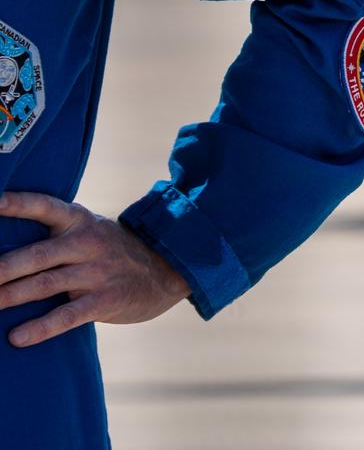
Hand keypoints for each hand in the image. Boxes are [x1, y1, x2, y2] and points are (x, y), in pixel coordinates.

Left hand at [0, 191, 190, 346]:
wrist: (168, 269)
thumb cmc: (112, 252)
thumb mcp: (90, 232)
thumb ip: (54, 238)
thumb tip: (2, 253)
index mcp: (80, 221)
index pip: (44, 207)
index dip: (17, 204)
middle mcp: (87, 243)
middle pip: (37, 255)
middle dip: (3, 268)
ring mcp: (98, 272)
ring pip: (46, 284)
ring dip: (11, 296)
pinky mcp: (106, 300)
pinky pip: (68, 315)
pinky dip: (41, 328)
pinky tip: (17, 338)